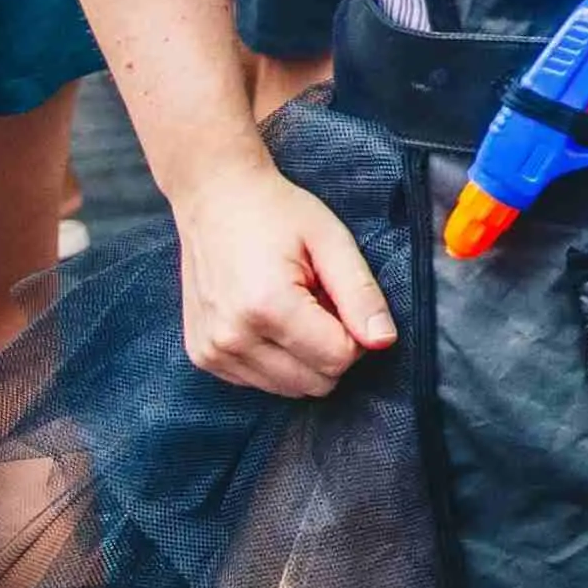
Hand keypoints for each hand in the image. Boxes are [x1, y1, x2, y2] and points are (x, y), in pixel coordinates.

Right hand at [167, 155, 395, 397]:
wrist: (214, 198)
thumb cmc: (276, 213)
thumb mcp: (331, 240)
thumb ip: (361, 293)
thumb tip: (383, 341)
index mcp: (267, 306)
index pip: (339, 358)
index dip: (354, 332)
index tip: (339, 297)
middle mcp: (233, 337)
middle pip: (316, 383)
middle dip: (330, 348)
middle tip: (317, 301)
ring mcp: (212, 352)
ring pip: (290, 389)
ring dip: (303, 357)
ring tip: (291, 307)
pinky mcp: (203, 357)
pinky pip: (260, 383)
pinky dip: (276, 360)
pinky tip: (268, 319)